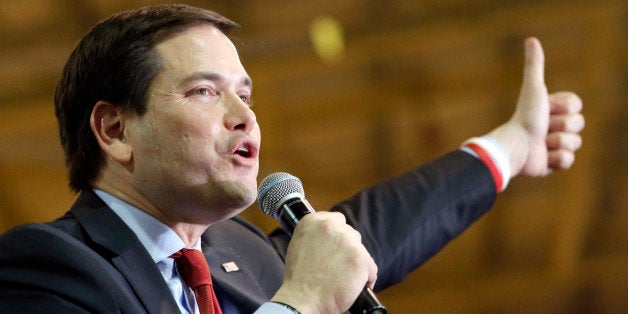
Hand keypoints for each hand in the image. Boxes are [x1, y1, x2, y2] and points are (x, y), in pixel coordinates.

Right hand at [271, 212, 377, 312]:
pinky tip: (352, 287)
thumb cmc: (299, 279)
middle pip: (351, 235)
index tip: (335, 249)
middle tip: (336, 268)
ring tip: (341, 279)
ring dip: (356, 264)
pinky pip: (371, 269)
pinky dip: (365, 280)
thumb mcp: (299, 245)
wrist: (302, 299)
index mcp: (313, 221)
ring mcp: (347, 241)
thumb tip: (330, 237)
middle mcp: (331, 226)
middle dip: (347, 251)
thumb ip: (315, 235)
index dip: (338, 236)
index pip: (337, 220)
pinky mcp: (361, 259)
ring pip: (361, 251)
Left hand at [489, 37, 584, 176]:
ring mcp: (553, 146)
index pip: (577, 107)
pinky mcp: (551, 164)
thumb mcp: (534, 89)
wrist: (516, 147)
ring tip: (540, 143)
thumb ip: (534, 65)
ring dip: (557, 143)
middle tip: (542, 128)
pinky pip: (569, 161)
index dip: (565, 109)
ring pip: (575, 143)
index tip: (547, 110)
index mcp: (552, 110)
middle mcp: (553, 127)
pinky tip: (543, 157)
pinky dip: (557, 159)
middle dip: (560, 126)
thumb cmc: (524, 117)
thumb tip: (531, 40)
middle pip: (579, 125)